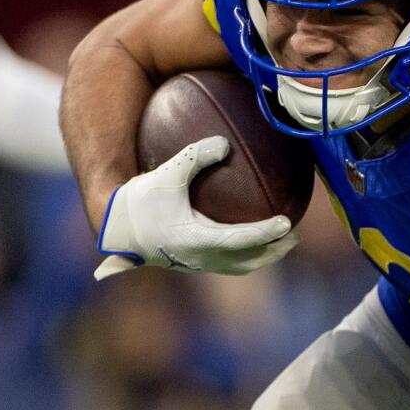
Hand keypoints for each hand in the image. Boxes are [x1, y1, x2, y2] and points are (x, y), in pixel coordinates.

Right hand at [94, 136, 296, 277]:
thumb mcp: (167, 174)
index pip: (240, 240)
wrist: (116, 229)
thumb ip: (195, 156)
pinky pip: (227, 262)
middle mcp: (199, 258)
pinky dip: (245, 253)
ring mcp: (197, 264)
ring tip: (281, 241)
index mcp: (195, 241)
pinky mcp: (192, 263)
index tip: (286, 222)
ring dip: (262, 256)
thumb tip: (224, 143)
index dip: (266, 233)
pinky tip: (250, 236)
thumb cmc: (141, 200)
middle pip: (247, 261)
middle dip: (273, 250)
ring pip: (238, 266)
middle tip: (293, 235)